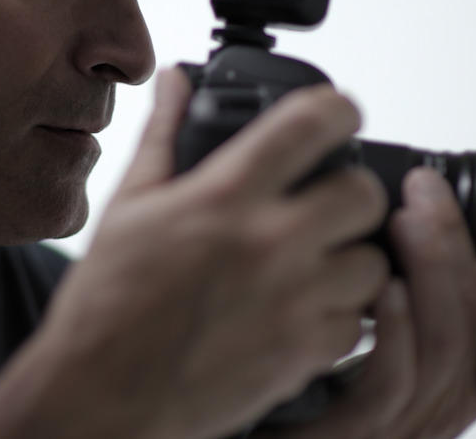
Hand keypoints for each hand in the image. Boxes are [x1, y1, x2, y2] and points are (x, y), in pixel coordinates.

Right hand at [0, 68, 389, 438]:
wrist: (102, 394)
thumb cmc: (107, 302)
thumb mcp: (128, 205)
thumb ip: (163, 135)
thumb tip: (176, 81)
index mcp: (223, 196)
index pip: (312, 123)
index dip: (337, 108)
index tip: (337, 116)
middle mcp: (268, 243)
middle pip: (364, 193)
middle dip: (350, 189)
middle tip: (326, 198)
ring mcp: (293, 302)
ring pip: (373, 261)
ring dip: (350, 256)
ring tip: (315, 260)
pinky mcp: (303, 354)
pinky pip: (356, 323)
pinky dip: (339, 314)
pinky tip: (302, 309)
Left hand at [273, 169, 475, 438]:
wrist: (260, 436)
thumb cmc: (299, 398)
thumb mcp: (362, 343)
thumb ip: (390, 294)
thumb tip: (400, 212)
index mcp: (447, 386)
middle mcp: (433, 409)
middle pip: (475, 327)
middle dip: (455, 246)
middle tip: (424, 193)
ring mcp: (395, 425)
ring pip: (444, 348)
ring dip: (432, 272)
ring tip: (406, 222)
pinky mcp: (349, 434)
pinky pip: (389, 384)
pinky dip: (396, 329)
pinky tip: (382, 288)